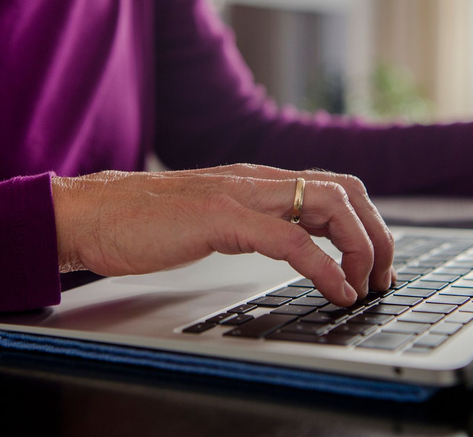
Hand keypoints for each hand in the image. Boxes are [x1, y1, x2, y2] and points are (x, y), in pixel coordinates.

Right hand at [51, 164, 395, 306]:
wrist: (91, 213)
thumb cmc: (143, 222)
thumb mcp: (215, 218)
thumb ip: (253, 223)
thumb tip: (293, 244)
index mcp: (257, 181)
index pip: (334, 186)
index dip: (367, 223)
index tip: (373, 264)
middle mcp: (257, 181)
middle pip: (346, 189)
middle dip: (378, 234)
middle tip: (381, 276)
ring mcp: (240, 195)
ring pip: (329, 205)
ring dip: (361, 248)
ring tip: (361, 286)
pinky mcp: (221, 218)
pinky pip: (291, 241)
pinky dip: (325, 268)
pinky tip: (335, 292)